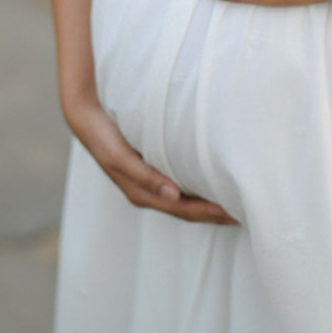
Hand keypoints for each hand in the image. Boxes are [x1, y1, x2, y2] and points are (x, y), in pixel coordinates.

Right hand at [64, 95, 236, 224]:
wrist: (87, 119)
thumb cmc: (104, 138)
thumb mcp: (121, 156)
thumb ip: (146, 175)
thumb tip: (174, 194)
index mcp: (142, 193)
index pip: (184, 209)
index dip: (209, 213)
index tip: (234, 213)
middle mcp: (148, 192)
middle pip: (187, 209)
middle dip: (214, 213)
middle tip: (244, 212)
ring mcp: (150, 183)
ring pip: (185, 200)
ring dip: (208, 204)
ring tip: (234, 202)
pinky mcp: (152, 171)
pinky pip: (180, 186)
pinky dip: (198, 190)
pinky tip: (211, 184)